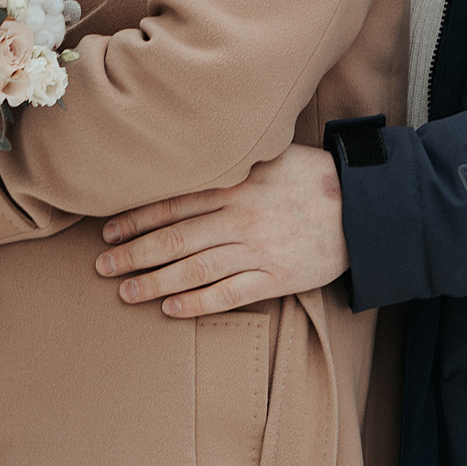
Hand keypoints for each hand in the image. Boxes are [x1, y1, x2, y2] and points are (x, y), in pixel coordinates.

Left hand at [94, 143, 347, 316]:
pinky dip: (198, 303)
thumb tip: (187, 160)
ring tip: (126, 292)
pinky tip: (172, 309)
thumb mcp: (269, 156)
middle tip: (103, 266)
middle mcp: (239, 218)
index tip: (108, 232)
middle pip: (174, 239)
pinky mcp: (277, 278)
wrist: (363, 207)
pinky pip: (229, 294)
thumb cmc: (312, 177)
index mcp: (234, 186)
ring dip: (155, 282)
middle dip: (133, 254)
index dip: (136, 219)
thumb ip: (230, 163)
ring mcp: (257, 250)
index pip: (172, 204)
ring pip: (194, 269)